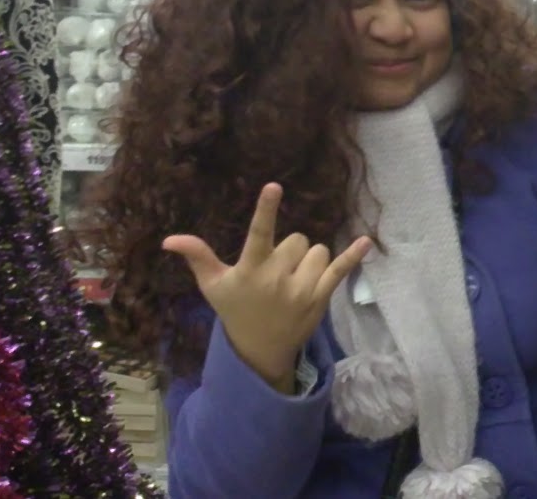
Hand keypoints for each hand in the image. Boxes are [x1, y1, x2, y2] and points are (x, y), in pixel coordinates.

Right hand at [163, 183, 371, 393]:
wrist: (260, 350)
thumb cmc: (235, 310)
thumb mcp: (213, 285)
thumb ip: (198, 257)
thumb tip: (170, 239)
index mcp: (251, 270)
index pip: (259, 234)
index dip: (266, 210)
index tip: (274, 186)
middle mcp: (277, 278)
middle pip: (297, 239)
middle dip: (290, 250)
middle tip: (276, 273)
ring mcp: (302, 289)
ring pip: (318, 251)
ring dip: (309, 260)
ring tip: (293, 281)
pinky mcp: (321, 297)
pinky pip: (340, 270)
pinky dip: (354, 256)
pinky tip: (367, 241)